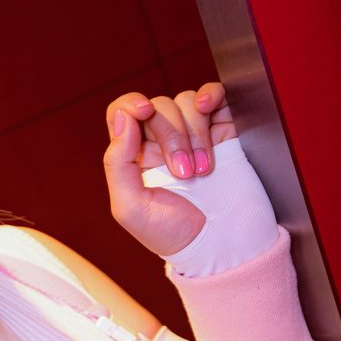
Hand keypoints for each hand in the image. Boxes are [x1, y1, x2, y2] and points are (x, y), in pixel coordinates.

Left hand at [102, 82, 235, 256]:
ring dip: (194, 133)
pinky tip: (210, 108)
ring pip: (186, 102)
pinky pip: (215, 96)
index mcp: (134, 156)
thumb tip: (121, 118)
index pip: (123, 112)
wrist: (220, 245)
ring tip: (203, 170)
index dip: (131, 104)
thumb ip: (117, 163)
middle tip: (184, 173)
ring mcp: (193, 134)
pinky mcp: (223, 131)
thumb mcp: (131, 208)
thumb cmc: (172, 233)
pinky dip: (212, 95)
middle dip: (171, 135)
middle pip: (158, 106)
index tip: (144, 112)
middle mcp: (160, 140)